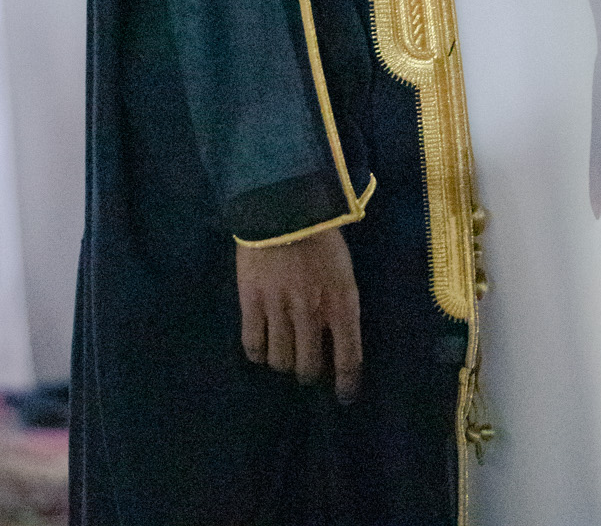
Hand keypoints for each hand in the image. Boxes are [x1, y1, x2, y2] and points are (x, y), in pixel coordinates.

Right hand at [236, 227, 362, 399]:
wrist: (284, 202)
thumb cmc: (321, 233)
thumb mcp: (344, 268)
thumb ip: (341, 301)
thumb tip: (337, 335)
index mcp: (343, 302)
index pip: (349, 358)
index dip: (347, 384)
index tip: (345, 397)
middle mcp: (312, 312)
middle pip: (309, 367)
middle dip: (310, 374)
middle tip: (308, 368)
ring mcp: (280, 309)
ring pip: (280, 360)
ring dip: (284, 362)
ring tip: (284, 353)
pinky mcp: (251, 302)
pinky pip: (253, 344)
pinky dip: (257, 352)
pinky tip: (260, 347)